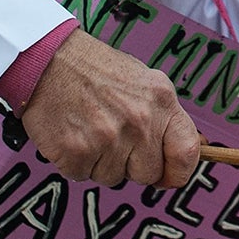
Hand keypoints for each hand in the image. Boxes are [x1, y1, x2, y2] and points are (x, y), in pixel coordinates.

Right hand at [21, 29, 199, 188]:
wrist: (50, 61)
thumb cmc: (95, 71)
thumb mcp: (143, 83)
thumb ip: (164, 116)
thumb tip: (188, 150)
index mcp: (161, 101)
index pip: (187, 151)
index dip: (179, 172)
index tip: (168, 176)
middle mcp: (140, 122)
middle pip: (148, 173)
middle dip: (132, 165)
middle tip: (114, 139)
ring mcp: (109, 139)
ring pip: (114, 178)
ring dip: (101, 162)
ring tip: (91, 130)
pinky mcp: (78, 153)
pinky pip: (84, 176)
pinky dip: (77, 162)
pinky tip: (74, 134)